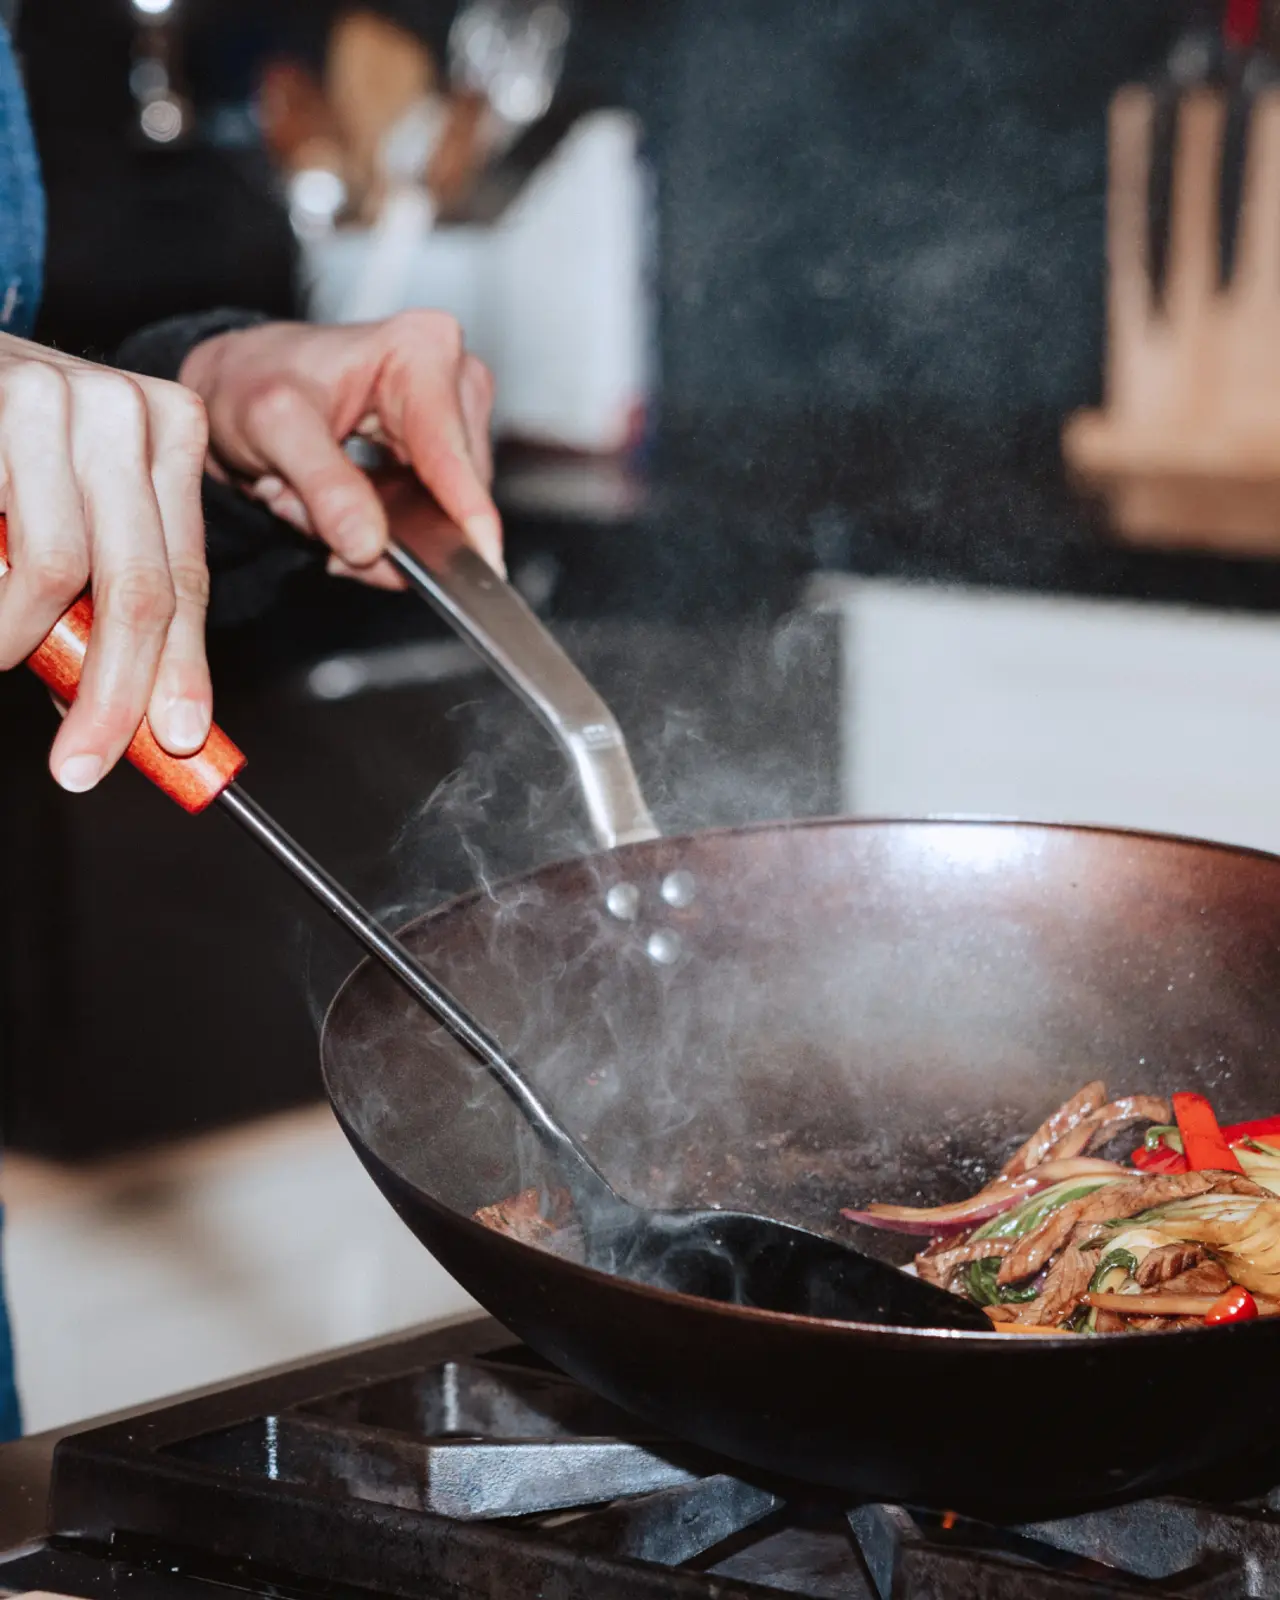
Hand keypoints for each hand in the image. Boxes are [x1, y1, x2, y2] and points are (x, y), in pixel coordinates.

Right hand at [0, 333, 211, 791]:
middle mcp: (126, 410)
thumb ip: (112, 589)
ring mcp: (54, 397)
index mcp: (172, 432)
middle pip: (140, 586)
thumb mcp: (80, 501)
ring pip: (58, 569)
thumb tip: (140, 710)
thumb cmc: (7, 441)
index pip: (187, 578)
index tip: (173, 740)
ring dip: (17, 638)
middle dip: (111, 690)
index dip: (181, 670)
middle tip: (80, 762)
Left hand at [179, 311, 501, 587]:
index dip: (465, 512)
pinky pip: (430, 520)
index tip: (483, 562)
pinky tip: (338, 511)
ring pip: (441, 516)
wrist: (237, 383)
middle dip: (385, 526)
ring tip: (311, 502)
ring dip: (375, 531)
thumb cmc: (251, 381)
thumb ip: (323, 485)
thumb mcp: (272, 427)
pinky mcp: (444, 456)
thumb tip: (369, 544)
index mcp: (422, 350)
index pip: (450, 451)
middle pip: (451, 493)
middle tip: (305, 509)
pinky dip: (380, 532)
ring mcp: (454, 420)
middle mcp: (453, 379)